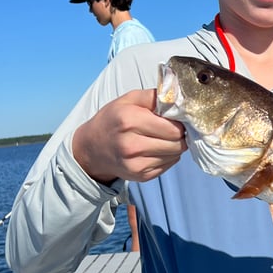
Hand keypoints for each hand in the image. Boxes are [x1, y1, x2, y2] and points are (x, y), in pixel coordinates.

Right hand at [72, 89, 186, 184]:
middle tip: (171, 129)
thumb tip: (179, 99)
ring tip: (162, 139)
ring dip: (174, 147)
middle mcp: (132, 145)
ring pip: (175, 155)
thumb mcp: (129, 100)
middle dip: (179, 135)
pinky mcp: (141, 176)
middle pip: (177, 143)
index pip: (173, 128)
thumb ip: (155, 96)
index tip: (175, 120)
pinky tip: (155, 150)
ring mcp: (136, 164)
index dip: (180, 123)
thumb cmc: (113, 120)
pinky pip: (168, 166)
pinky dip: (167, 157)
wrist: (92, 148)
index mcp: (130, 121)